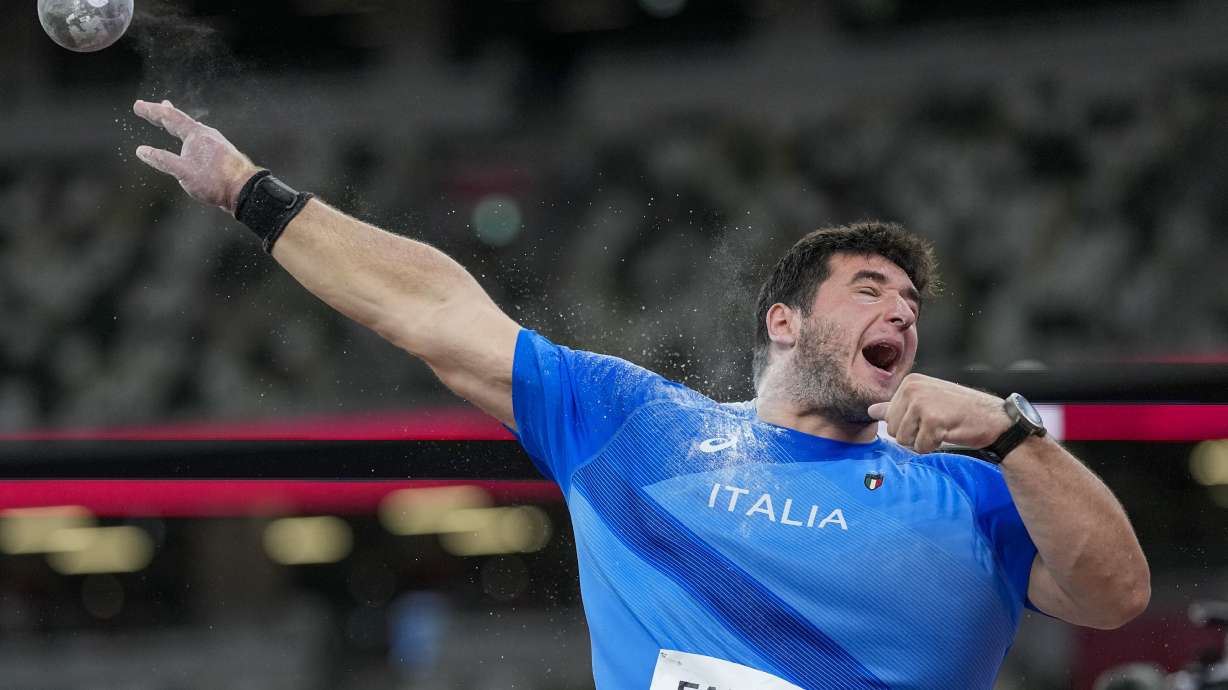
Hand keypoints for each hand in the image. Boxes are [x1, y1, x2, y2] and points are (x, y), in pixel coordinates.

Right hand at [133, 100, 260, 213]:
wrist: (245, 192)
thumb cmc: (215, 181)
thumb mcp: (183, 171)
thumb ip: (162, 160)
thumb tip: (141, 150)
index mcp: (197, 135)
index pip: (170, 117)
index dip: (152, 111)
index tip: (138, 105)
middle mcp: (207, 135)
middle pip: (181, 121)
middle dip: (163, 114)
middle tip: (150, 107)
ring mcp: (215, 144)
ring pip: (192, 130)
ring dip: (178, 125)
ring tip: (170, 120)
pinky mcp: (220, 156)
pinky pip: (199, 141)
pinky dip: (188, 137)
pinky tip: (191, 144)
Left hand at [867, 373, 1010, 453]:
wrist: (994, 419)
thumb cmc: (961, 411)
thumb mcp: (926, 403)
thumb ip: (897, 407)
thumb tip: (871, 410)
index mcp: (909, 382)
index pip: (888, 418)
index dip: (909, 425)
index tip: (931, 416)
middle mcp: (912, 388)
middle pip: (893, 430)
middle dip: (914, 434)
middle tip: (937, 424)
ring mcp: (922, 403)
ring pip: (904, 440)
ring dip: (923, 441)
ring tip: (942, 428)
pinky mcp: (933, 420)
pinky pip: (920, 447)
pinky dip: (934, 447)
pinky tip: (948, 433)